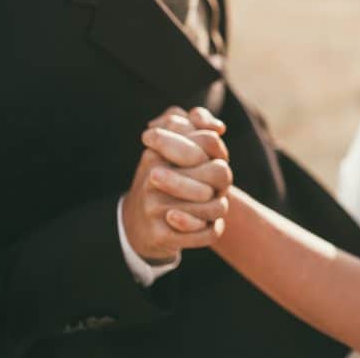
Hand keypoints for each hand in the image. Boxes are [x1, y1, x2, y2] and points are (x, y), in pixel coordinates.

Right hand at [121, 107, 231, 262]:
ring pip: (218, 205)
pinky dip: (212, 228)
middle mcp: (152, 176)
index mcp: (157, 151)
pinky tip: (202, 224)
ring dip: (219, 206)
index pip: (210, 141)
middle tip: (212, 187)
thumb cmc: (165, 178)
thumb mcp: (175, 146)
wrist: (137, 224)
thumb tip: (219, 127)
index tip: (206, 159)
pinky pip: (209, 231)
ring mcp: (154, 206)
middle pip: (221, 171)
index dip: (218, 152)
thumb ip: (197, 124)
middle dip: (222, 181)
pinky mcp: (161, 235)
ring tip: (209, 205)